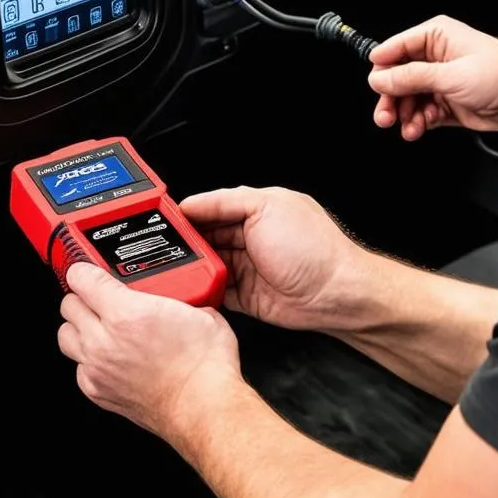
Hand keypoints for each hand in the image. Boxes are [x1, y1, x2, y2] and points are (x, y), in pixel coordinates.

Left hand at [57, 262, 240, 442]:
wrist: (203, 406)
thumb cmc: (204, 365)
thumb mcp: (200, 312)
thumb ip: (179, 300)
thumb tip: (181, 297)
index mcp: (127, 313)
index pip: (83, 279)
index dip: (85, 269)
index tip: (90, 268)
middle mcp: (104, 340)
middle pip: (68, 306)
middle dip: (82, 296)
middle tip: (100, 295)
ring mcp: (98, 367)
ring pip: (66, 336)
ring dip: (79, 326)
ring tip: (98, 324)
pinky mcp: (98, 391)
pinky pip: (79, 367)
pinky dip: (88, 358)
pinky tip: (109, 355)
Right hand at [179, 186, 367, 331]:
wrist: (334, 292)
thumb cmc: (313, 248)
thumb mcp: (268, 207)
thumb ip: (228, 202)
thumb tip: (195, 202)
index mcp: (259, 209)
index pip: (214, 207)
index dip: (191, 212)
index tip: (164, 218)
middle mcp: (253, 237)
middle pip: (207, 237)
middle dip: (186, 241)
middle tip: (164, 246)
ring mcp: (249, 267)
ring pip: (207, 265)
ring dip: (193, 266)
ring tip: (175, 267)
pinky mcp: (246, 295)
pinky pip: (214, 291)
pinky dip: (202, 290)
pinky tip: (190, 287)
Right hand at [367, 15, 497, 140]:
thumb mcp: (450, 75)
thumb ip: (412, 77)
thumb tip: (381, 78)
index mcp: (435, 37)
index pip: (396, 48)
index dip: (382, 67)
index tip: (375, 86)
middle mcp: (435, 57)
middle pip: (397, 78)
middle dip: (391, 99)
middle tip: (385, 117)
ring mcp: (440, 81)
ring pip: (408, 99)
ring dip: (405, 115)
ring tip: (409, 127)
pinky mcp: (446, 103)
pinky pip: (422, 113)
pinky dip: (418, 123)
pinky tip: (420, 128)